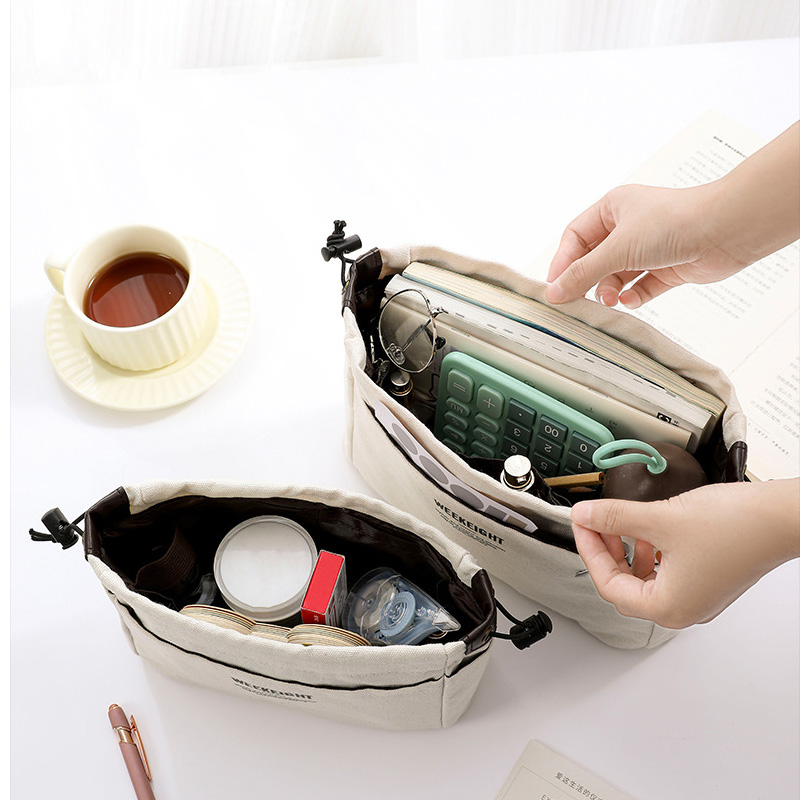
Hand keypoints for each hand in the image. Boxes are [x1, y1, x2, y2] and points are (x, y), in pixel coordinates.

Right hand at [545, 122, 799, 306]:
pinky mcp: (668, 267)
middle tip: (579, 301)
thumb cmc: (672, 223)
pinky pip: (641, 286)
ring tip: (611, 300)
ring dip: (610, 290)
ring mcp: (650, 248)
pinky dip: (634, 296)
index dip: (563, 262)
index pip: (575, 236)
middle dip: (588, 280)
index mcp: (613, 208)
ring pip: (617, 275)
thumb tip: (553, 293)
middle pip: (595, 259)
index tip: (555, 288)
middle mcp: (630, 226)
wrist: (726, 229)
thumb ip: (582, 274)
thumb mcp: (617, 249)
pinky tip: (632, 300)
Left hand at [570, 479, 799, 628]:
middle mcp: (683, 609)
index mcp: (668, 607)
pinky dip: (650, 552)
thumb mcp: (659, 519)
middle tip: (593, 523)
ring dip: (626, 551)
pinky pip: (665, 572)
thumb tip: (585, 516)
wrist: (781, 518)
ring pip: (644, 578)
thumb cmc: (735, 527)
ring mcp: (698, 596)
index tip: (580, 524)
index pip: (608, 584)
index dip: (588, 550)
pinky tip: (648, 530)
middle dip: (605, 551)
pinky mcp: (708, 580)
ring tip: (618, 524)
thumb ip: (614, 518)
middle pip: (623, 585)